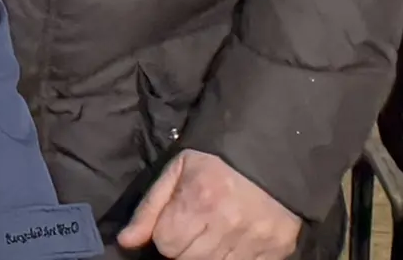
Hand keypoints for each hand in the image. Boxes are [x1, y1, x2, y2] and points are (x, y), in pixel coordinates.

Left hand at [117, 150, 299, 259]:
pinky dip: (236, 259)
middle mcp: (228, 222)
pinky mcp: (277, 250)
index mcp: (200, 199)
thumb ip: (149, 208)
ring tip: (216, 234)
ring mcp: (255, 240)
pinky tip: (237, 242)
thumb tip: (125, 242)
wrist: (274, 153)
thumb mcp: (177, 172)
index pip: (166, 244)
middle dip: (187, 247)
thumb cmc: (218, 162)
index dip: (168, 234)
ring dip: (210, 255)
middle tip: (199, 227)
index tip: (179, 220)